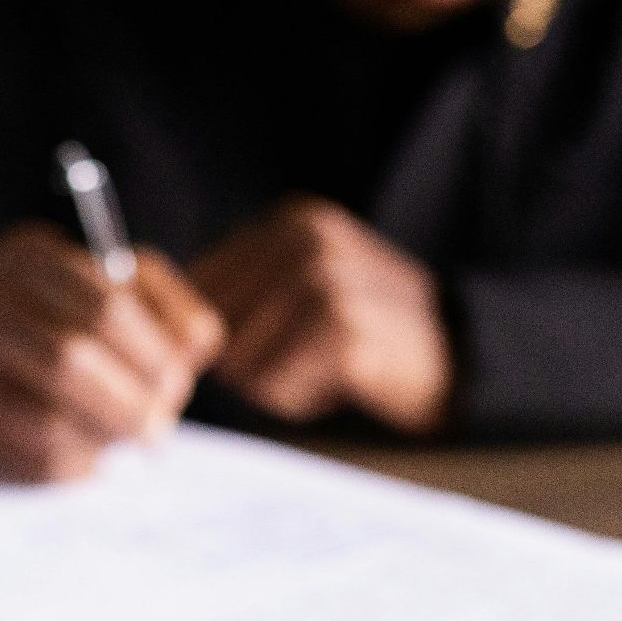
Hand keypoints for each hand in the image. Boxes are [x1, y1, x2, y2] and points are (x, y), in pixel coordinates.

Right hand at [0, 222, 224, 481]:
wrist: (19, 353)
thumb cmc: (90, 320)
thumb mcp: (139, 295)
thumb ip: (175, 312)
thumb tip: (190, 346)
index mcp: (23, 254)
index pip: (103, 305)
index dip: (150, 353)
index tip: (176, 381)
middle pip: (66, 359)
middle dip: (127, 401)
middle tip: (158, 427)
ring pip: (42, 418)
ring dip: (100, 438)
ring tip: (128, 440)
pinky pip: (22, 457)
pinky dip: (72, 464)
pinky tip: (92, 455)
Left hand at [190, 198, 452, 434]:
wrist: (463, 359)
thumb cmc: (369, 333)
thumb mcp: (308, 286)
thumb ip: (242, 290)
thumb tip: (158, 323)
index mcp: (291, 221)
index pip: (198, 284)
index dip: (214, 333)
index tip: (265, 345)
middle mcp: (306, 239)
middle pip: (213, 326)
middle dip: (245, 360)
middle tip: (305, 359)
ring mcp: (326, 280)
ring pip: (239, 360)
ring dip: (273, 383)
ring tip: (325, 368)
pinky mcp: (342, 329)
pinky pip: (274, 386)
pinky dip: (298, 399)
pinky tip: (340, 382)